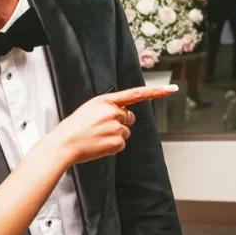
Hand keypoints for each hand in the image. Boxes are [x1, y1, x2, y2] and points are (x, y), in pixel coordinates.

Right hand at [59, 85, 177, 165]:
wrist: (64, 144)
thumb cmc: (73, 128)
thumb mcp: (88, 109)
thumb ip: (107, 107)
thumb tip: (123, 114)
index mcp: (105, 101)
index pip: (135, 94)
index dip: (155, 91)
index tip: (171, 88)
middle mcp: (113, 112)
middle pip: (128, 117)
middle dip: (119, 122)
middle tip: (100, 127)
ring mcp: (116, 128)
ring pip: (125, 132)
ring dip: (114, 135)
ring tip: (96, 137)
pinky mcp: (118, 142)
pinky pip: (121, 143)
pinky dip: (112, 146)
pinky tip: (99, 145)